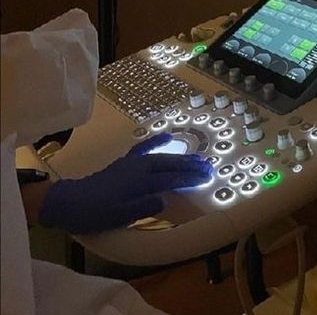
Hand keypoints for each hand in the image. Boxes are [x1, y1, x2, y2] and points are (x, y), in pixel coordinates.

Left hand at [39, 133, 212, 233]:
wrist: (70, 202)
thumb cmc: (95, 213)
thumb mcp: (120, 217)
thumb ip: (143, 208)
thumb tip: (164, 201)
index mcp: (139, 183)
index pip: (171, 179)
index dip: (189, 178)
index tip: (207, 178)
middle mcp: (139, 169)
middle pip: (169, 165)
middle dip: (190, 166)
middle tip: (209, 168)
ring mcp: (132, 163)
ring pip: (161, 156)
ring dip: (180, 157)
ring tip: (197, 157)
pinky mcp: (125, 162)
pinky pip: (145, 149)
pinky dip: (157, 142)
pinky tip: (167, 137)